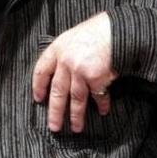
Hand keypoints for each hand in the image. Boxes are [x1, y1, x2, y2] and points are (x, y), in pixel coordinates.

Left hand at [32, 12, 117, 132]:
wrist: (118, 29)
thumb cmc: (97, 31)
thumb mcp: (73, 37)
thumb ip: (66, 53)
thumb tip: (62, 71)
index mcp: (57, 49)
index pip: (41, 70)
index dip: (38, 86)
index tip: (38, 99)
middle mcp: (65, 61)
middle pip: (57, 91)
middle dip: (55, 111)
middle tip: (54, 126)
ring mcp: (79, 71)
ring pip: (75, 98)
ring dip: (76, 116)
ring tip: (76, 128)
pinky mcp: (96, 78)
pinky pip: (97, 96)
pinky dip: (101, 105)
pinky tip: (103, 111)